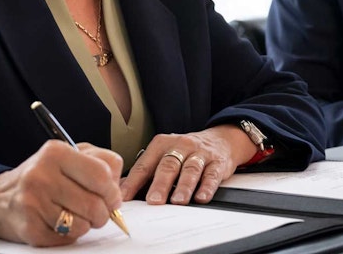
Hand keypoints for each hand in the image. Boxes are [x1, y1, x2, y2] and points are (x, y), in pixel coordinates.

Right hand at [0, 141, 122, 245]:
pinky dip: (69, 235)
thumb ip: (100, 161)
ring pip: (82, 225)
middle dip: (103, 213)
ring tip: (76, 215)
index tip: (112, 197)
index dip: (113, 191)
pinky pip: (66, 239)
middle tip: (98, 212)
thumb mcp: (70, 155)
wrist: (1, 198)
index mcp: (56, 152)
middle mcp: (41, 175)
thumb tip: (118, 185)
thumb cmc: (44, 176)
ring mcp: (33, 202)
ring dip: (86, 225)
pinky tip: (59, 222)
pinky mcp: (29, 227)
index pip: (101, 174)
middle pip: (94, 204)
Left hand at [120, 125, 255, 205]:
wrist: (219, 140)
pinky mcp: (217, 163)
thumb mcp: (164, 154)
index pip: (145, 164)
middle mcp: (180, 146)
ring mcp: (199, 154)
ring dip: (184, 186)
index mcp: (161, 144)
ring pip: (191, 169)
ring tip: (178, 201)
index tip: (124, 197)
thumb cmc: (185, 152)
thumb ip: (146, 171)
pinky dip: (207, 187)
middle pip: (168, 165)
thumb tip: (123, 190)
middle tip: (154, 200)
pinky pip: (211, 174)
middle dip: (160, 184)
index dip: (134, 181)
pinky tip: (202, 197)